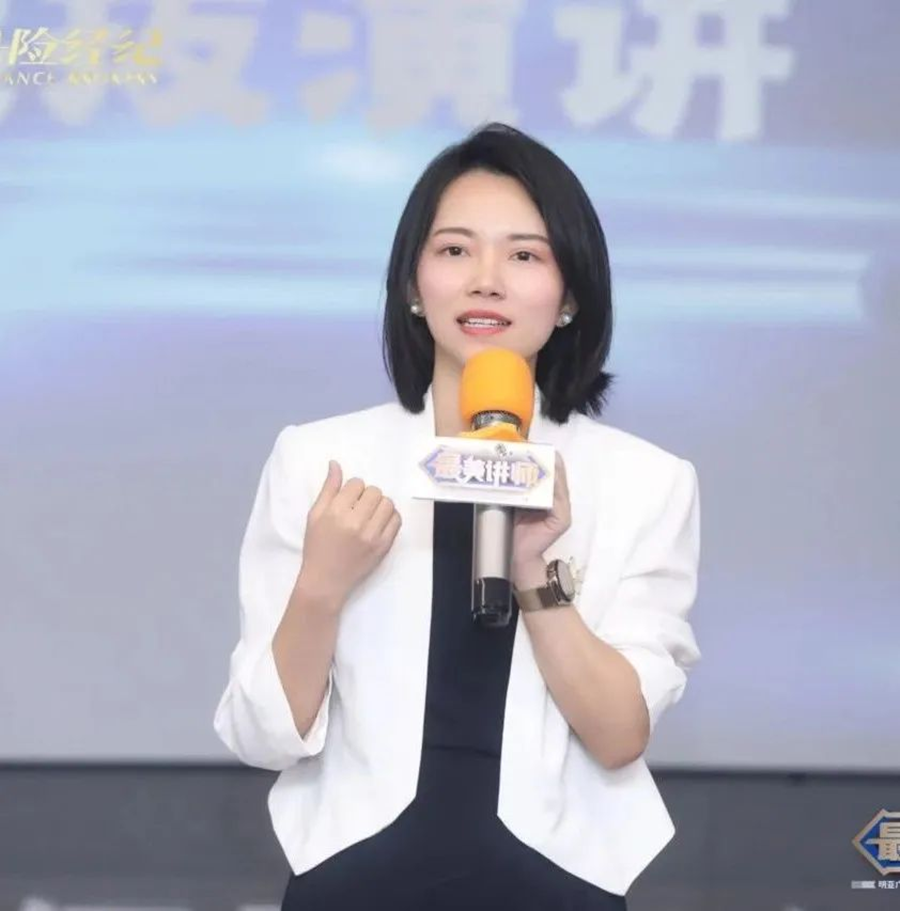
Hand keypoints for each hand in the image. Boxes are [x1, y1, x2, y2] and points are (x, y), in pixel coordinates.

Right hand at [298, 460, 401, 606]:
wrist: (325, 581)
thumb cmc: (317, 547)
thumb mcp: (315, 516)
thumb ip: (328, 489)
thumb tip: (335, 463)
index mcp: (336, 512)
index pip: (356, 484)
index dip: (353, 489)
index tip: (348, 500)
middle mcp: (356, 522)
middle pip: (374, 491)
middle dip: (367, 496)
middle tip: (359, 508)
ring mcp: (372, 535)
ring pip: (388, 503)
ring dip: (380, 505)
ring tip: (370, 514)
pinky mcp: (384, 546)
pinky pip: (396, 520)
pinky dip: (390, 517)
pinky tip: (379, 522)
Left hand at [512, 450, 570, 574]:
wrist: (516, 556)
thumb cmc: (511, 528)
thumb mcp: (510, 501)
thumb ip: (510, 485)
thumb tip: (497, 461)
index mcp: (546, 492)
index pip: (548, 465)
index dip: (537, 452)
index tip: (520, 443)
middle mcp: (558, 497)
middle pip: (554, 468)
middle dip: (539, 455)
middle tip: (523, 446)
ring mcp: (562, 507)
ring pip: (556, 479)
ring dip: (543, 467)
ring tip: (529, 456)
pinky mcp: (562, 518)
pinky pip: (556, 496)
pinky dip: (547, 484)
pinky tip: (536, 476)